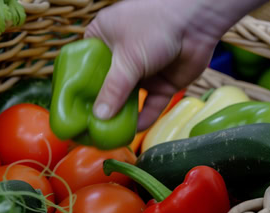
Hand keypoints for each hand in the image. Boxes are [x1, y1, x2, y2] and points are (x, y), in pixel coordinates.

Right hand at [86, 0, 265, 129]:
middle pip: (106, 87)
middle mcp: (121, 55)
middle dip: (100, 107)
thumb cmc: (155, 25)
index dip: (78, 87)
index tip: (70, 107)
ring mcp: (142, 70)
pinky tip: (134, 130)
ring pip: (128, 98)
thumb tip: (99, 117)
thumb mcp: (126, 59)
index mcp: (103, 38)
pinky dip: (145, 117)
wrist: (198, 20)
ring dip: (121, 116)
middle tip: (88, 128)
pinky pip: (151, 104)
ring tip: (108, 135)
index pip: (84, 66)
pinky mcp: (162, 82)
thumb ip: (112, 90)